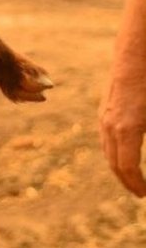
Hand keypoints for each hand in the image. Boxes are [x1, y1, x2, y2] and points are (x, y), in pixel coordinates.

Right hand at [99, 71, 145, 197]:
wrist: (136, 51)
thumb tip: (145, 167)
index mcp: (127, 129)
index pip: (127, 168)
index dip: (136, 185)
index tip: (144, 195)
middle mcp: (110, 124)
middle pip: (113, 162)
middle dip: (126, 180)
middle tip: (138, 191)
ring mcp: (105, 113)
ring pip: (106, 148)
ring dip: (117, 165)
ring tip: (130, 175)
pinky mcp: (105, 105)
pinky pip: (105, 135)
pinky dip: (112, 149)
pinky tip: (122, 149)